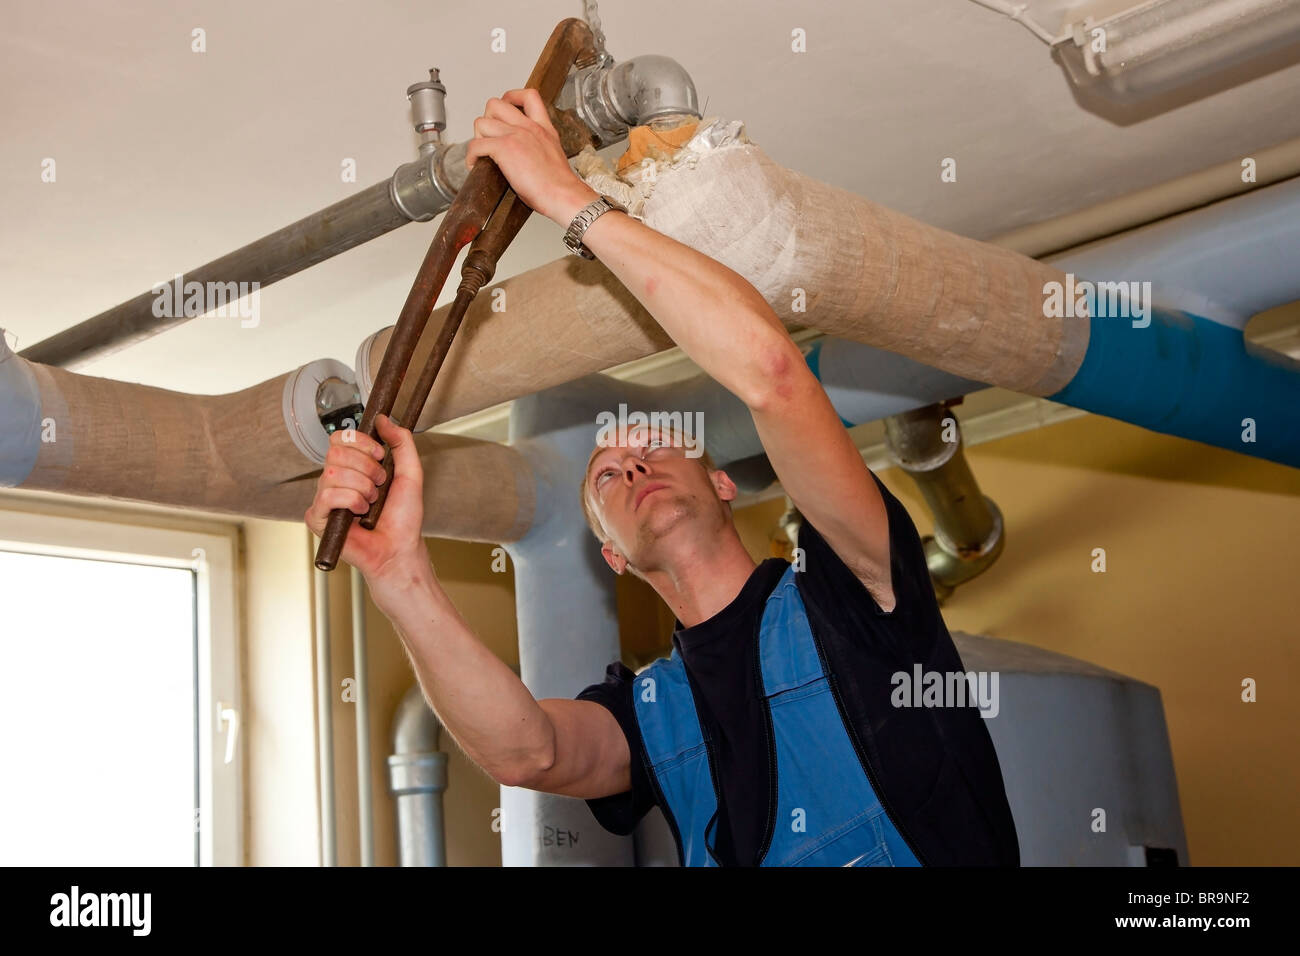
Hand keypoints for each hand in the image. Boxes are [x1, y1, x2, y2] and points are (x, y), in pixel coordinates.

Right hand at [304, 414, 426, 584]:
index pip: (340, 438)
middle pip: (335, 452)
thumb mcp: (411, 473)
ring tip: (371, 504)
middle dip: (367, 468)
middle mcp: (334, 480)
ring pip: (333, 472)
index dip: (361, 442)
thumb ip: (402, 443)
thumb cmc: (403, 518)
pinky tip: (360, 514)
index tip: (380, 456)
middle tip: (379, 486)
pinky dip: (351, 501)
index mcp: (352, 468)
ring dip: (363, 487)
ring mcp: (323, 499)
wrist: (399, 549)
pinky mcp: (316, 518)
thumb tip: (384, 419)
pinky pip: (328, 496)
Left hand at [464, 88, 596, 225]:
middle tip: (489, 137)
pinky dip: (471, 156)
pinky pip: (476, 145)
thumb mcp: (554, 155)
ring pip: (481, 122)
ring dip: (477, 138)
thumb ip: (539, 147)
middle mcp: (528, 127)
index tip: (504, 110)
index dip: (511, 98)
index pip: (528, 95)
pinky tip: (475, 165)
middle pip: (495, 105)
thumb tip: (525, 156)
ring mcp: (516, 135)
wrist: (563, 195)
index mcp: (543, 128)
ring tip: (482, 153)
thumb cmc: (560, 185)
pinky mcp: (505, 149)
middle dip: (486, 119)